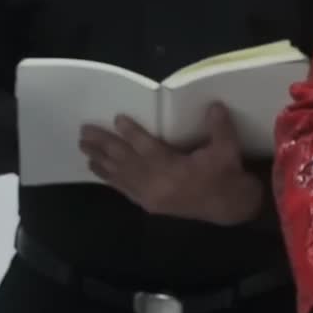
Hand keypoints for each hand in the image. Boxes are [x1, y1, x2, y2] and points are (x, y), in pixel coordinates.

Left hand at [79, 102, 261, 223]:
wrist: (229, 207)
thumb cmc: (226, 175)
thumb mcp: (228, 150)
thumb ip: (220, 127)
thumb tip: (214, 105)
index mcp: (176, 171)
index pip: (149, 149)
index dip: (132, 134)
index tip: (117, 118)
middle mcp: (157, 185)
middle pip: (126, 161)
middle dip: (104, 145)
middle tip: (84, 131)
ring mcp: (151, 196)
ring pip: (120, 175)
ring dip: (100, 160)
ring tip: (83, 147)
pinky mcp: (149, 204)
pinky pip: (123, 189)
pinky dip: (108, 178)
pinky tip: (96, 168)